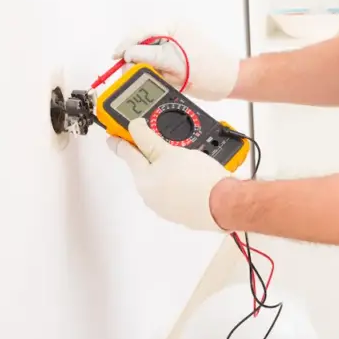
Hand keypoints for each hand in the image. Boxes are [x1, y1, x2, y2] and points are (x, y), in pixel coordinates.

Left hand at [107, 117, 232, 231]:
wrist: (224, 204)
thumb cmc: (197, 178)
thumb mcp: (171, 151)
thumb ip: (149, 139)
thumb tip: (134, 127)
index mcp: (143, 179)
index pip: (126, 153)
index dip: (120, 140)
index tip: (114, 134)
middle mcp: (150, 195)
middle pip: (146, 168)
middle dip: (152, 153)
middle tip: (163, 140)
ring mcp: (166, 207)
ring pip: (163, 179)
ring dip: (169, 167)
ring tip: (186, 156)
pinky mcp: (183, 212)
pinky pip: (177, 190)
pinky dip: (182, 180)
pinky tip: (195, 174)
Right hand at [111, 20, 238, 100]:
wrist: (231, 81)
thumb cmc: (212, 72)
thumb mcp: (174, 65)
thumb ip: (149, 58)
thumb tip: (129, 56)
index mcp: (175, 26)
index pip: (142, 31)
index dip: (126, 45)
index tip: (117, 57)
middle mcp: (175, 30)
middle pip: (143, 40)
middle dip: (134, 55)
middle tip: (127, 70)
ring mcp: (177, 41)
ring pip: (149, 50)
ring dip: (144, 62)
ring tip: (142, 74)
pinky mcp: (178, 53)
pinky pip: (158, 57)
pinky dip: (154, 66)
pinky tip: (155, 74)